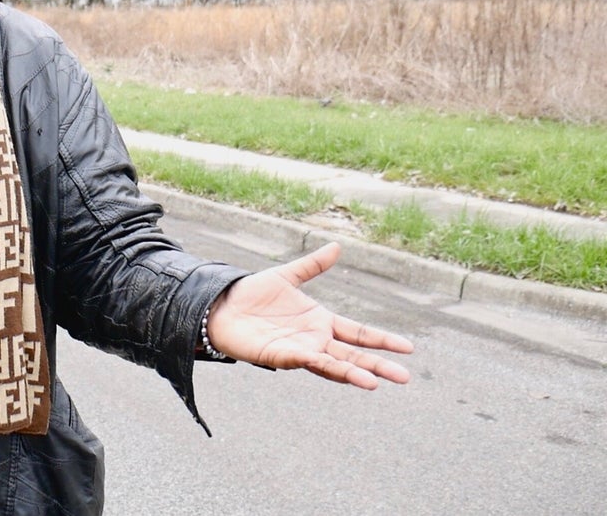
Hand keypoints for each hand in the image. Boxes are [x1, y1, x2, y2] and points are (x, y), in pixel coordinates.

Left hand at [205, 242, 412, 388]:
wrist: (221, 305)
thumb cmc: (252, 294)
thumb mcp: (287, 275)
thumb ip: (312, 265)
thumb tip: (337, 246)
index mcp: (320, 321)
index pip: (358, 333)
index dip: (381, 340)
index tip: (409, 347)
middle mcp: (315, 339)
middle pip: (353, 355)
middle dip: (378, 365)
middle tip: (405, 377)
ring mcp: (300, 350)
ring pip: (334, 364)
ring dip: (355, 374)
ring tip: (376, 383)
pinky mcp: (282, 356)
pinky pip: (308, 362)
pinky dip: (325, 366)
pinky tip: (342, 373)